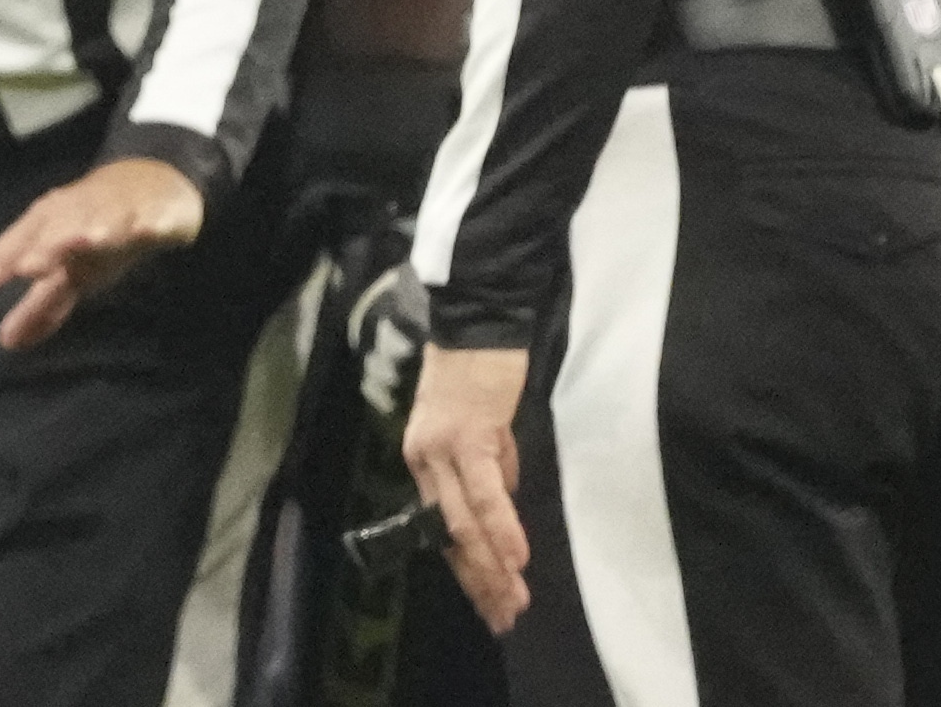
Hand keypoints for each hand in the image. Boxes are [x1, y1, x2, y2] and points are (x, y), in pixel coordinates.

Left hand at [0, 155, 204, 351]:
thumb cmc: (95, 232)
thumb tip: (7, 342)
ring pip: (105, 217)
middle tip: (28, 268)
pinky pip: (155, 216)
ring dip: (96, 227)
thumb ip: (40, 306)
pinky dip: (152, 221)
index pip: (23, 239)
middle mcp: (80, 212)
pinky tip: (148, 229)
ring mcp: (119, 209)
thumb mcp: (69, 271)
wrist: (148, 183)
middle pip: (60, 228)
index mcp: (52, 223)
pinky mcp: (157, 211)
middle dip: (46, 246)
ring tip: (89, 239)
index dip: (3, 258)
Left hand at [400, 340, 532, 634]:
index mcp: (425, 460)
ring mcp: (442, 448)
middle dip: (479, 581)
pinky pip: (484, 491)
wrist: (475, 322)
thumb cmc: (480, 374)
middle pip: (450, 534)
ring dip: (492, 565)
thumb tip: (503, 506)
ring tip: (512, 600)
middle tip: (502, 618)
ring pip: (464, 521)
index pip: (443, 528)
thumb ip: (489, 470)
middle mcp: (425, 459)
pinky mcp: (468, 435)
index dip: (466, 569)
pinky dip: (500, 526)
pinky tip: (516, 556)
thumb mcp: (481, 431)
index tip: (488, 604)